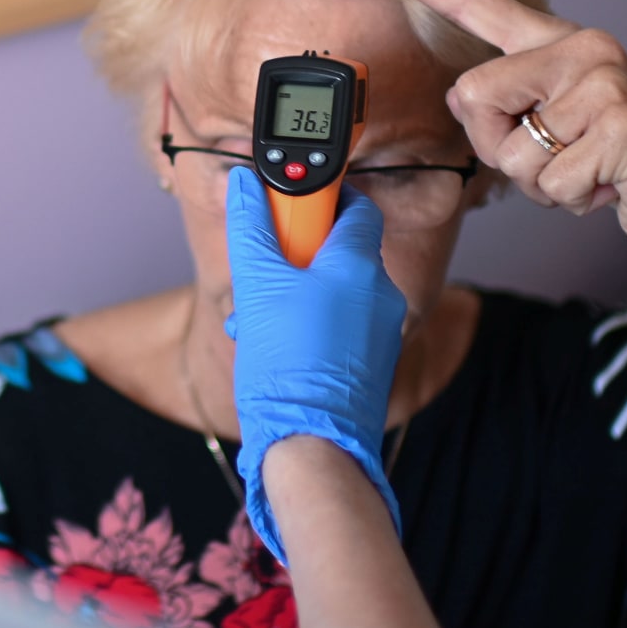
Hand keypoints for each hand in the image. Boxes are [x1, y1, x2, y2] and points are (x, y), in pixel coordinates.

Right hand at [223, 169, 407, 561]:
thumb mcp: (258, 286)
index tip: (288, 208)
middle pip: (341, 250)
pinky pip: (341, 326)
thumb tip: (244, 184)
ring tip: (259, 319)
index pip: (356, 206)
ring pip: (337, 292)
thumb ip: (251, 228)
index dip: (322, 199)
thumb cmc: (289, 366)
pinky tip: (275, 347)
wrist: (312, 443)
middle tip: (262, 271)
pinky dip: (310, 325)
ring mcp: (380, 332)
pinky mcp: (371, 363)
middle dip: (297, 255)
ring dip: (297, 294)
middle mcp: (381, 294)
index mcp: (360, 265)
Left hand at [357, 0, 626, 260]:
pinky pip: (550, 182)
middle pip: (473, 98)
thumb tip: (465, 100)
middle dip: (500, 148)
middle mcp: (582, 49)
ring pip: (511, 152)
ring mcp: (605, 85)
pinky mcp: (622, 128)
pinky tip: (608, 186)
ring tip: (587, 172)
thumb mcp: (558, 123)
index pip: (478, 2)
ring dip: (541, 184)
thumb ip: (509, 104)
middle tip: (555, 159)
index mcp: (560, 42)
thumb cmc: (619, 161)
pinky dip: (572, 201)